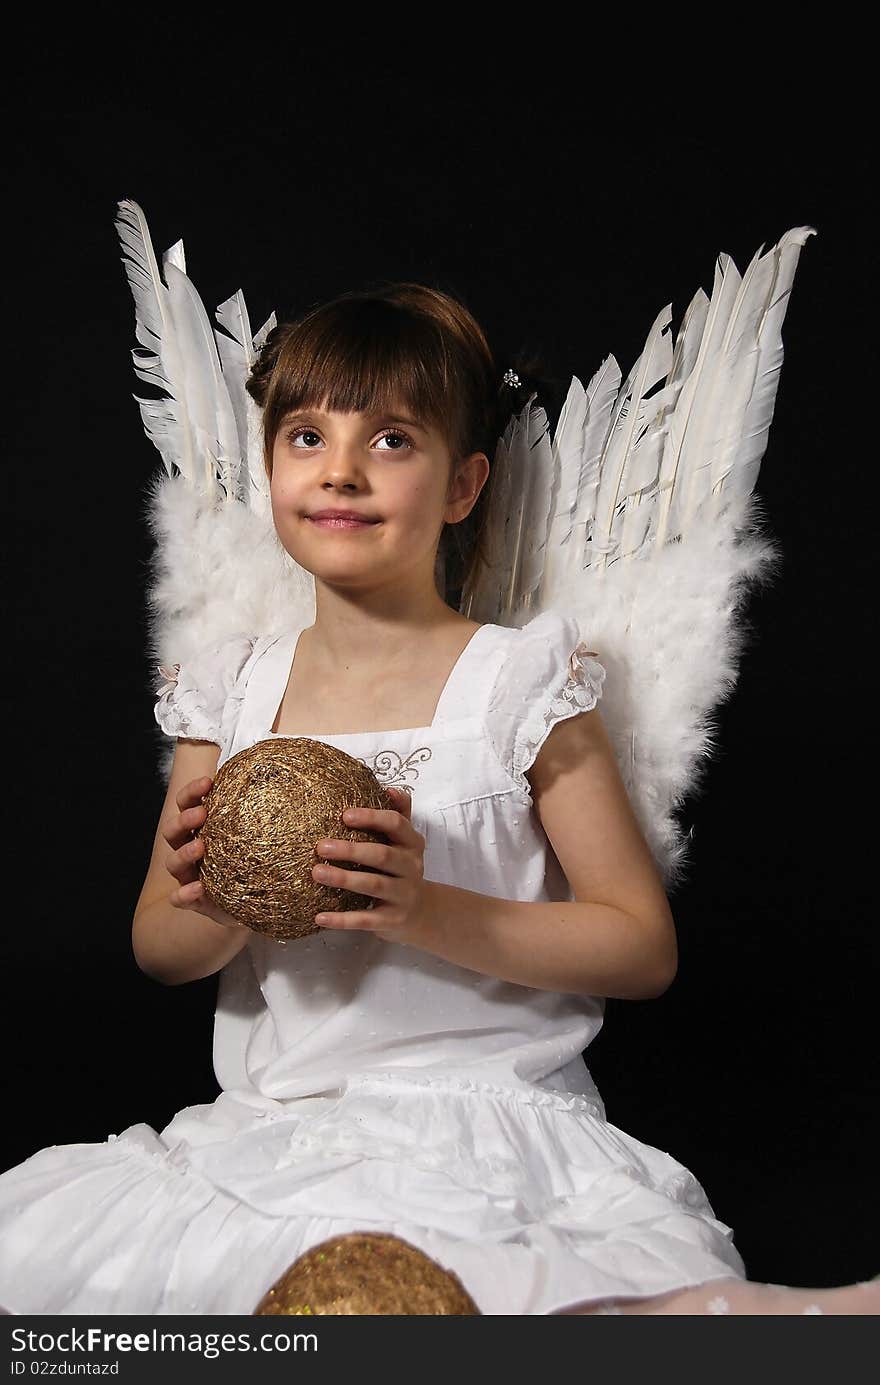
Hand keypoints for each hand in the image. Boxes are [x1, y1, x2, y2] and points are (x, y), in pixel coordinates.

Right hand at [164, 775, 249, 930]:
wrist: (258, 901)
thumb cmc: (257, 861)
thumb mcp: (261, 835)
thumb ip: (264, 812)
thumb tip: (283, 778)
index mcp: (201, 828)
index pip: (186, 804)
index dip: (192, 792)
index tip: (208, 782)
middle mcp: (189, 849)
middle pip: (173, 830)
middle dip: (184, 819)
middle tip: (201, 814)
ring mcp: (189, 876)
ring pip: (172, 862)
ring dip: (183, 853)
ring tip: (200, 847)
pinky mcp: (194, 900)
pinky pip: (180, 898)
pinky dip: (184, 893)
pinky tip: (198, 887)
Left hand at [311, 786, 426, 943]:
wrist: (423, 912)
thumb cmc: (402, 869)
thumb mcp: (406, 842)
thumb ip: (399, 814)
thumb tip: (389, 789)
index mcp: (412, 843)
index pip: (396, 824)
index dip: (371, 818)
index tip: (344, 815)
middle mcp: (412, 867)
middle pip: (382, 855)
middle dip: (351, 850)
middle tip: (320, 846)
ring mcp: (403, 895)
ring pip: (373, 885)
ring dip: (343, 879)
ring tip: (316, 873)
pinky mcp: (392, 920)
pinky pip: (365, 919)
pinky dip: (342, 920)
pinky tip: (319, 917)